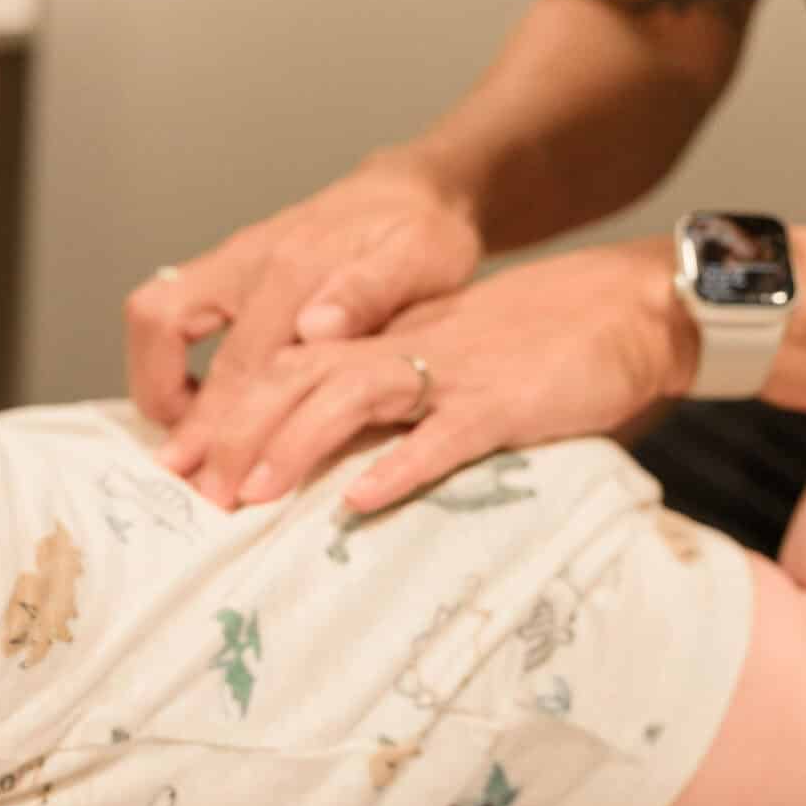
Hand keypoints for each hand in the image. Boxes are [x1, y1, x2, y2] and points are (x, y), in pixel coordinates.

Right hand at [126, 145, 483, 471]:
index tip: (219, 482)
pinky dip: (165, 361)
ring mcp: (230, 260)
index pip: (239, 360)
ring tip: (185, 440)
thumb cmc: (421, 236)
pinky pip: (167, 311)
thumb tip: (315, 329)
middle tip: (186, 479)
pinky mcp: (225, 267)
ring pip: (153, 313)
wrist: (413, 190)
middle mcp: (248, 259)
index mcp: (295, 267)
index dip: (222, 426)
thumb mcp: (418, 261)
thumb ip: (368, 293)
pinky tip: (197, 403)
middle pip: (172, 336)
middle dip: (177, 416)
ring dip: (154, 379)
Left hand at [183, 235, 697, 513]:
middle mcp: (406, 350)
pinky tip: (361, 499)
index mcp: (387, 341)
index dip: (226, 411)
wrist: (627, 306)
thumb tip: (334, 451)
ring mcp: (453, 374)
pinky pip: (444, 435)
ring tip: (250, 493)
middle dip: (236, 433)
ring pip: (353, 399)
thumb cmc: (539, 343)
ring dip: (296, 445)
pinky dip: (401, 466)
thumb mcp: (448, 358)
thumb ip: (391, 393)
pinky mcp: (503, 402)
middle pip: (299, 379)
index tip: (178, 463)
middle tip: (190, 490)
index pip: (286, 367)